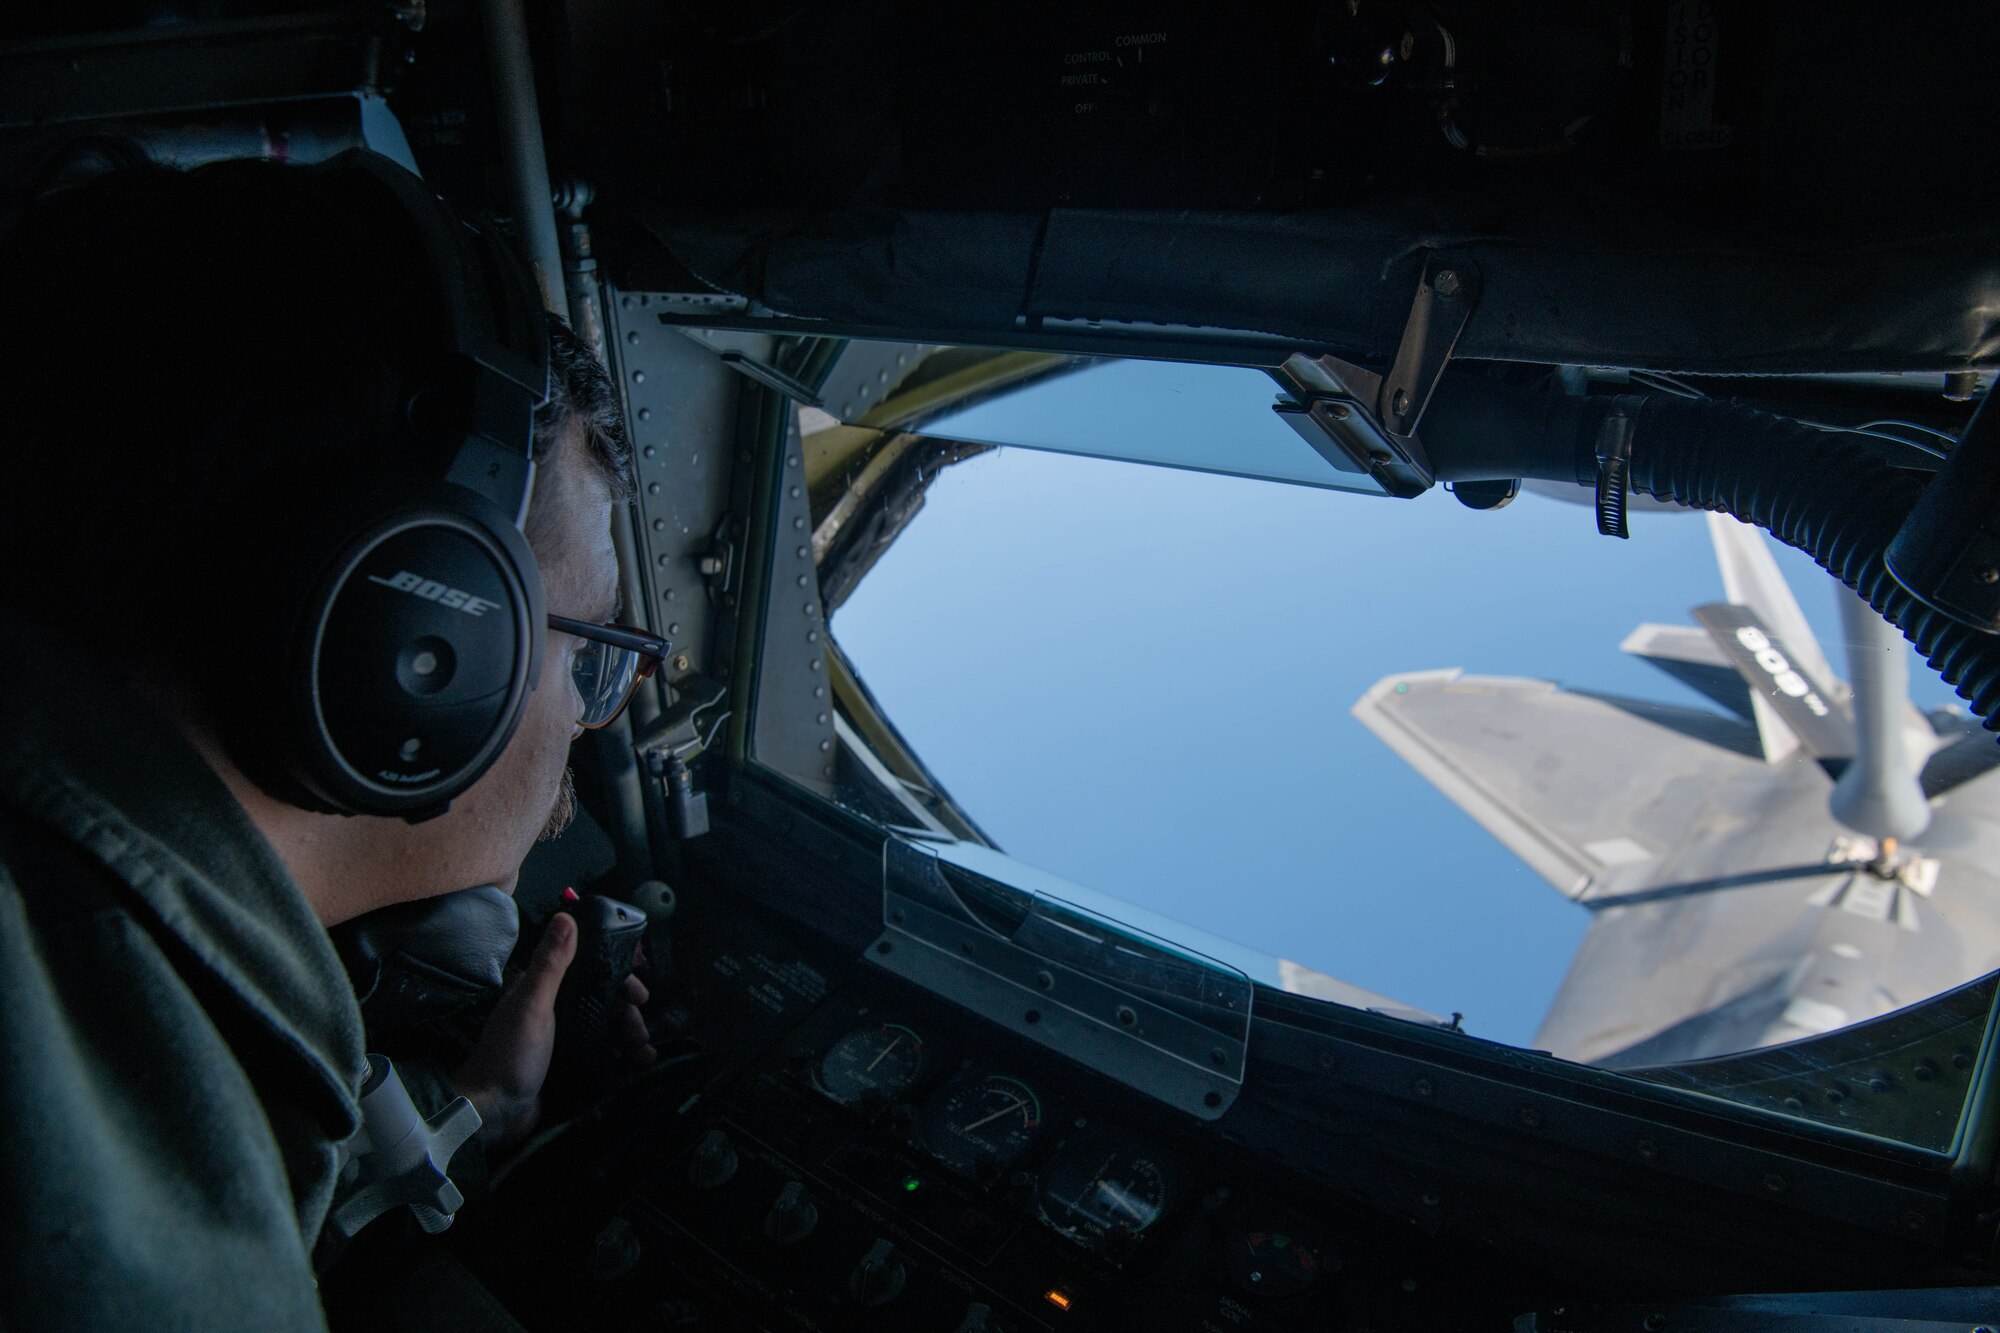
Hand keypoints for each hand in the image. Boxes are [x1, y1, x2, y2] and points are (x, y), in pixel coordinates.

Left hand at [452, 912, 656, 1149]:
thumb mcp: (532, 1005)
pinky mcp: (569, 1062)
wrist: (493, 1112)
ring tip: (644, 1048)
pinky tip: (639, 1061)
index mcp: (542, 987)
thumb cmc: (509, 1055)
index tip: (640, 966)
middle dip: (627, 1003)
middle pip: (601, 994)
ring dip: (629, 1030)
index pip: (586, 963)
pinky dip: (623, 1053)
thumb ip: (550, 964)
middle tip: (643, 1012)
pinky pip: (603, 1050)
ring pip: (606, 1022)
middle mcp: (553, 1007)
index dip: (614, 962)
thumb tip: (566, 916)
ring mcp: (562, 1035)